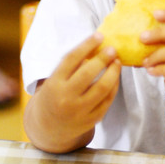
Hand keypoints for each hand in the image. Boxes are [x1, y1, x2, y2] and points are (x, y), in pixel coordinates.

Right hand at [33, 33, 120, 150]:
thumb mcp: (54, 80)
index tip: (99, 36)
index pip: (72, 59)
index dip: (87, 45)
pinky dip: (114, 87)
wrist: (48, 127)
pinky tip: (115, 77)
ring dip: (113, 72)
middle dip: (103, 58)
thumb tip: (95, 46)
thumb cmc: (53, 96)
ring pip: (102, 88)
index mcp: (54, 84)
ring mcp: (79, 111)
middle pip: (88, 73)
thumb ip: (71, 66)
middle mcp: (66, 98)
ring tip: (117, 62)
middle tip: (112, 49)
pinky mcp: (91, 120)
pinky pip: (107, 101)